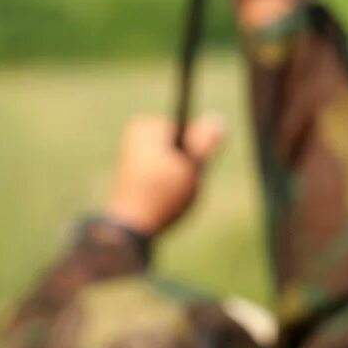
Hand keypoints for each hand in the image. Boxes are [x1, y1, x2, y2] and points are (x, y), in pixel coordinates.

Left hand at [105, 116, 226, 237]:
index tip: (184, 174)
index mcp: (149, 126)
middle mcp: (138, 133)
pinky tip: (162, 199)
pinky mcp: (134, 168)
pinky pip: (167, 171)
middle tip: (179, 186)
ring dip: (181, 176)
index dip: (198, 156)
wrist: (129, 227)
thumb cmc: (161, 197)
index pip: (193, 133)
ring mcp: (134, 150)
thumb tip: (218, 119)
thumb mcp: (191, 168)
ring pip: (177, 160)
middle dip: (188, 165)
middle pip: (184, 144)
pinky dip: (170, 183)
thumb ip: (204, 143)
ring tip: (170, 195)